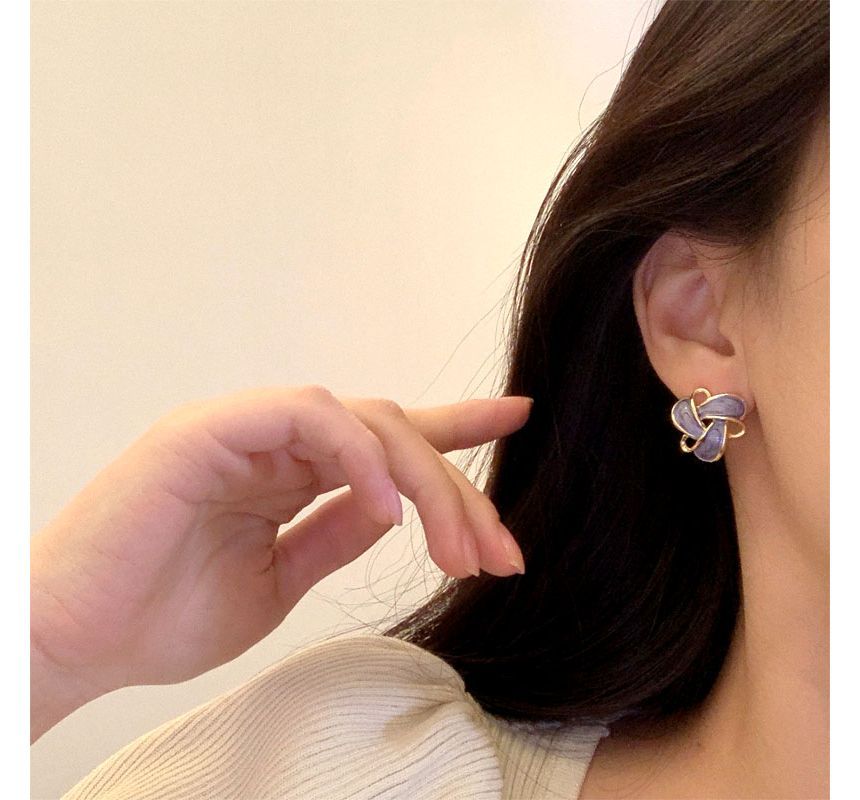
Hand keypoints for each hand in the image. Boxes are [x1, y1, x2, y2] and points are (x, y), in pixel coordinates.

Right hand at [30, 385, 531, 738]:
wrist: (73, 638)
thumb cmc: (161, 615)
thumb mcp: (278, 580)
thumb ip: (332, 533)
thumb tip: (393, 507)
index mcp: (289, 473)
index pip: (385, 439)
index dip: (455, 425)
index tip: (517, 415)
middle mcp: (274, 441)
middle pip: (395, 434)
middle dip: (459, 490)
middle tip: (500, 552)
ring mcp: (245, 429)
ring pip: (366, 420)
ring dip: (424, 482)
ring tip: (459, 550)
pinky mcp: (213, 428)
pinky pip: (310, 419)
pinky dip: (360, 459)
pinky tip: (387, 508)